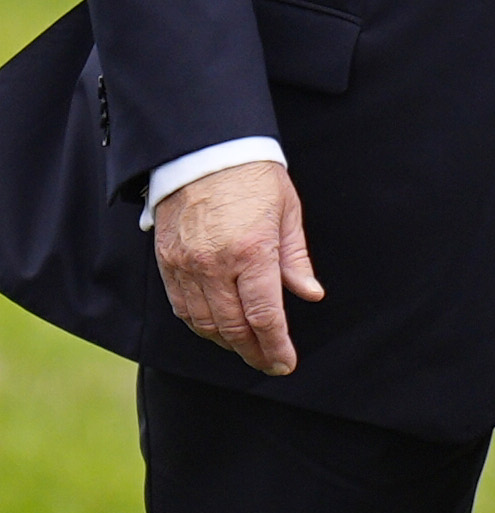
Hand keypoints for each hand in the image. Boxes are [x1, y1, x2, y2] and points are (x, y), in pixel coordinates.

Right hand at [152, 158, 323, 377]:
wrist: (204, 149)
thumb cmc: (253, 177)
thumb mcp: (287, 213)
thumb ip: (296, 259)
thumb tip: (310, 294)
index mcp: (252, 252)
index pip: (264, 316)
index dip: (275, 346)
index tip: (285, 363)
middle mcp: (215, 264)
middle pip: (233, 327)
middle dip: (254, 352)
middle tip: (269, 362)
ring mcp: (187, 264)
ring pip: (204, 323)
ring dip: (227, 343)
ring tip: (246, 348)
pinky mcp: (167, 261)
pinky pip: (182, 307)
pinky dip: (200, 325)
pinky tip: (217, 328)